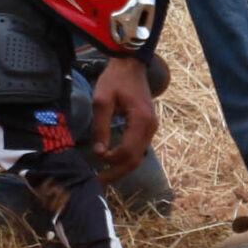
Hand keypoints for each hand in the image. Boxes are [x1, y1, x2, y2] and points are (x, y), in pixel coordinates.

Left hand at [91, 54, 156, 182]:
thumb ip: (101, 127)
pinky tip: (113, 160)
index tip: (96, 159)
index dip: (112, 160)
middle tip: (99, 182)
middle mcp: (151, 128)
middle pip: (136, 159)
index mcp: (141, 121)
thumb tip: (99, 152)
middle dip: (117, 172)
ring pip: (138, 155)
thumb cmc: (115, 79)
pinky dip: (127, 157)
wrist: (131, 64)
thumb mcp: (102, 101)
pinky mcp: (148, 126)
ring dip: (122, 167)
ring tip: (104, 175)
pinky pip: (138, 147)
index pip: (128, 151)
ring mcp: (151, 127)